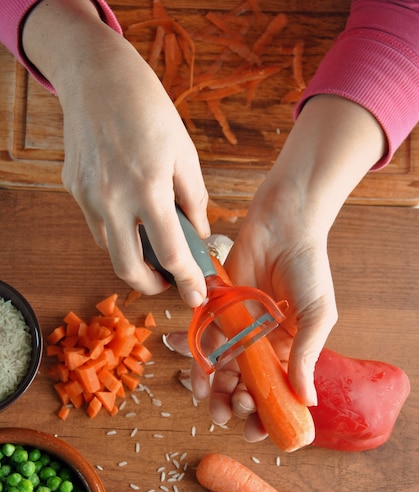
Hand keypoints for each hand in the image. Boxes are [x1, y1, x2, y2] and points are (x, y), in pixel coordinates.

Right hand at [22, 0, 209, 306]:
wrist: (97, 76)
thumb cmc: (147, 108)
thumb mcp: (184, 152)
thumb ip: (194, 199)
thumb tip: (199, 235)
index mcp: (149, 189)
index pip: (171, 254)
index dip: (187, 281)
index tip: (196, 295)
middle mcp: (113, 199)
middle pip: (128, 269)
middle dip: (150, 286)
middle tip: (167, 282)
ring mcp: (88, 196)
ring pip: (109, 248)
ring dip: (132, 258)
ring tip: (152, 244)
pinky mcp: (74, 189)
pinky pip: (96, 224)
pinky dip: (116, 231)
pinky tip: (129, 215)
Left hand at [192, 187, 337, 440]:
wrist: (285, 224)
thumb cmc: (308, 270)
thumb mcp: (317, 316)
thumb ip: (306, 357)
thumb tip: (307, 401)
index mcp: (287, 351)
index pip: (274, 391)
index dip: (265, 413)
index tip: (255, 430)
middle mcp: (259, 343)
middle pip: (243, 384)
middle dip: (233, 403)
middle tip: (228, 411)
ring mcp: (237, 326)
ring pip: (218, 365)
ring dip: (209, 384)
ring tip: (205, 396)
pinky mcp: (216, 306)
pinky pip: (200, 332)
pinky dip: (188, 345)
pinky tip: (180, 354)